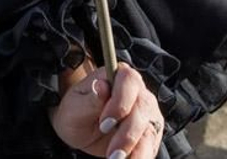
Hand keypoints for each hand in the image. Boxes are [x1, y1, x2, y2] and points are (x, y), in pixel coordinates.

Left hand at [50, 62, 164, 157]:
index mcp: (118, 76)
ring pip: (150, 131)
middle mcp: (138, 92)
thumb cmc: (75, 112)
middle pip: (143, 109)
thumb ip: (90, 98)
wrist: (80, 131)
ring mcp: (147, 113)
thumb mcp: (75, 106)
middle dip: (127, 134)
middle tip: (111, 153)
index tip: (104, 123)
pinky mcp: (150, 133)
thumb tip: (101, 85)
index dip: (120, 102)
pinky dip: (140, 157)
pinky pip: (151, 146)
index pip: (129, 80)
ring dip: (135, 151)